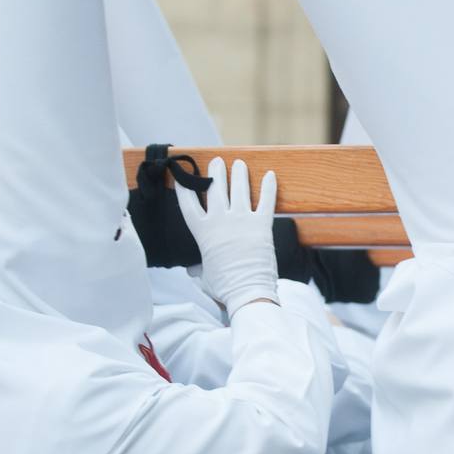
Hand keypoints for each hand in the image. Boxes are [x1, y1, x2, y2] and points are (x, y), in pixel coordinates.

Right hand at [176, 158, 278, 314]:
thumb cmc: (224, 286)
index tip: (183, 176)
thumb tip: (192, 269)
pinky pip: (266, 201)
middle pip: (216, 189)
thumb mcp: (203, 275)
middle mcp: (221, 221)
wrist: (248, 291)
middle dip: (216, 173)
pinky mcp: (262, 225)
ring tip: (239, 163)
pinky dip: (269, 187)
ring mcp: (242, 221)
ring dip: (239, 174)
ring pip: (239, 189)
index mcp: (203, 232)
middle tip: (217, 161)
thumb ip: (198, 266)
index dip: (185, 188)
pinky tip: (271, 175)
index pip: (189, 204)